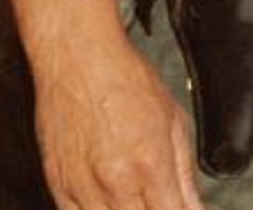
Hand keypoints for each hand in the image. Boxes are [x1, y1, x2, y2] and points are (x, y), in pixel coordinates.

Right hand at [31, 25, 204, 209]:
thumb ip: (185, 171)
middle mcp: (116, 182)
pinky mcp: (57, 184)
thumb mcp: (174, 120)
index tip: (185, 209)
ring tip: (137, 198)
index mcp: (151, 165)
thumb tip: (195, 205)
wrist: (80, 58)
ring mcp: (83, 187)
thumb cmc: (126, 79)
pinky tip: (110, 203)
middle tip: (162, 199)